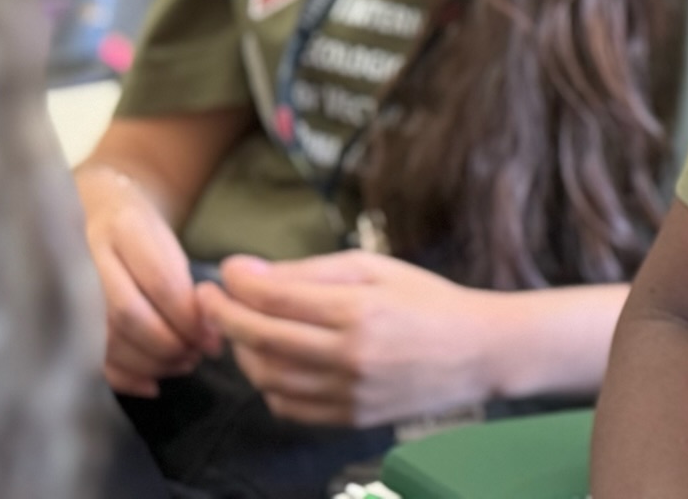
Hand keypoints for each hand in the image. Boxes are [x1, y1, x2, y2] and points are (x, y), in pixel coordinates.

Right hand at [77, 165, 218, 396]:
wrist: (86, 211)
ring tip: (181, 364)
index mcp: (124, 228)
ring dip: (151, 363)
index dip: (190, 318)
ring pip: (109, 340)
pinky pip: (88, 357)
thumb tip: (208, 334)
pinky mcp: (56, 318)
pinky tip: (151, 383)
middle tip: (196, 355)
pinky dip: (123, 377)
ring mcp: (63, 288)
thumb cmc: (135, 228)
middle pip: (130, 316)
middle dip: (170, 344)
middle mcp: (87, 258)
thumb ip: (183, 282)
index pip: (161, 283)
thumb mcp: (163, 238)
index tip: (213, 338)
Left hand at [197, 251, 501, 427]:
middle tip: (209, 298)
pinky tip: (275, 360)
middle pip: (260, 339)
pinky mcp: (349, 419)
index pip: (275, 298)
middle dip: (223, 316)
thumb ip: (311, 271)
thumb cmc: (428, 300)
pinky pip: (287, 406)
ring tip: (246, 328)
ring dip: (244, 351)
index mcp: (359, 310)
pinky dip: (269, 384)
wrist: (479, 352)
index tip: (224, 271)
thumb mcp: (376, 268)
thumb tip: (248, 273)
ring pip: (266, 377)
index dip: (238, 284)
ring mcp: (348, 393)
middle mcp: (349, 356)